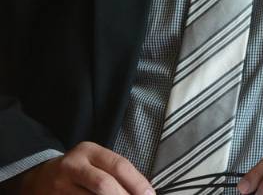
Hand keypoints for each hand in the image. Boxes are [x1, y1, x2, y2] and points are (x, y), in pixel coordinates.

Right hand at [17, 142, 152, 194]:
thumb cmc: (78, 171)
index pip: (119, 165)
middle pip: (104, 184)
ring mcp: (59, 185)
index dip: (137, 182)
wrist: (38, 178)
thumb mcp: (95, 161)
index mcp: (88, 151)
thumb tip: (143, 191)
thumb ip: (116, 171)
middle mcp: (72, 166)